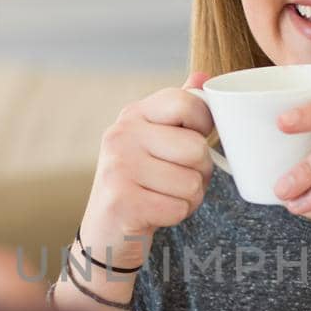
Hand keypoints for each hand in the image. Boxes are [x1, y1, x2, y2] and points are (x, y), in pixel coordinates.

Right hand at [78, 71, 215, 264]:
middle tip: (177, 179)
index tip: (195, 138)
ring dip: (189, 198)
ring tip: (164, 197)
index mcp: (133, 115)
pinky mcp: (122, 203)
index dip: (205, 124)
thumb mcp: (155, 140)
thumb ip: (179, 110)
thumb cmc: (140, 183)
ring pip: (192, 183)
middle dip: (200, 172)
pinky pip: (180, 208)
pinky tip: (156, 213)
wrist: (105, 233)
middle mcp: (121, 136)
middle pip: (197, 148)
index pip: (186, 102)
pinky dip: (177, 216)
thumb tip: (205, 77)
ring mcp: (118, 168)